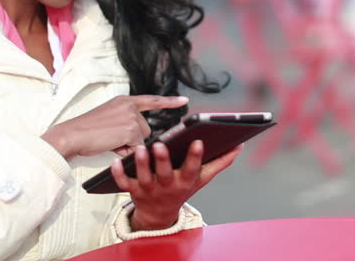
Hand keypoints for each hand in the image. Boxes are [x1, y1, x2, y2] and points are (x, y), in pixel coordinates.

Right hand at [41, 95, 188, 159]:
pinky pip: (137, 148)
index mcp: (124, 101)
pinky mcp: (131, 129)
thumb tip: (140, 141)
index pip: (150, 100)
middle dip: (132, 139)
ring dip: (129, 146)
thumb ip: (125, 124)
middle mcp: (129, 105)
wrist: (72, 135)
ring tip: (109, 141)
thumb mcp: (109, 120)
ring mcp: (131, 116)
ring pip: (142, 140)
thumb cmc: (87, 132)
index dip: (169, 101)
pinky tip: (111, 146)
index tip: (184, 100)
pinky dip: (126, 152)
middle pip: (145, 129)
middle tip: (111, 139)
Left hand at [112, 140, 243, 230]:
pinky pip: (124, 183)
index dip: (195, 156)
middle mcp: (167, 185)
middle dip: (163, 160)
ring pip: (144, 177)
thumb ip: (220, 162)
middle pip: (165, 173)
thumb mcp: (202, 179)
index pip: (192, 168)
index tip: (198, 141)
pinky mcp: (133, 190)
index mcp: (185, 180)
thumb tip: (239, 147)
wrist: (158, 213)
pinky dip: (119, 174)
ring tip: (140, 148)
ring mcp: (150, 189)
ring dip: (141, 163)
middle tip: (160, 144)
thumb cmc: (182, 189)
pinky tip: (115, 162)